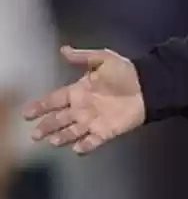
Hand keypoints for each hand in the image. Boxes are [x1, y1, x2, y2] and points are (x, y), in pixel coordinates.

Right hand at [23, 46, 145, 154]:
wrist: (149, 85)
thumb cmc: (125, 72)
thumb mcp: (104, 59)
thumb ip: (83, 57)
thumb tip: (63, 49)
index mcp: (78, 91)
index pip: (54, 100)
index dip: (40, 106)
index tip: (27, 112)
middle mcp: (82, 108)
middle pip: (58, 119)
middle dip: (46, 126)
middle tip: (34, 134)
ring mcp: (93, 121)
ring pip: (71, 132)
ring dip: (62, 137)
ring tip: (53, 140)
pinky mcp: (106, 131)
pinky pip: (92, 142)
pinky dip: (85, 146)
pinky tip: (77, 148)